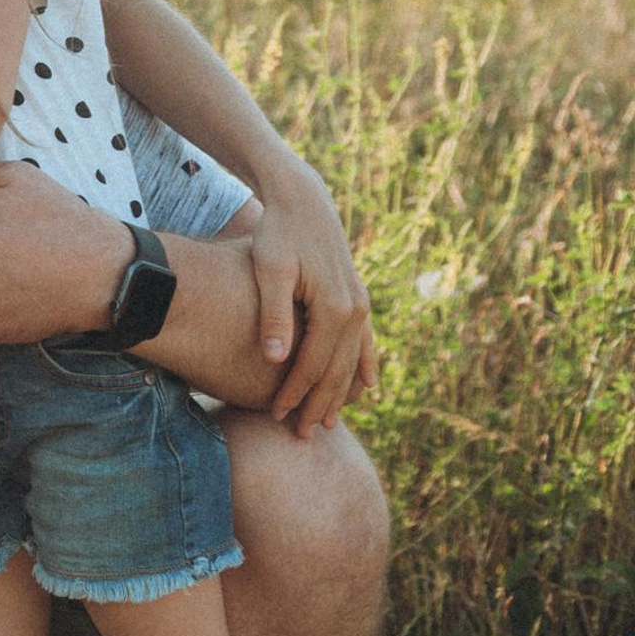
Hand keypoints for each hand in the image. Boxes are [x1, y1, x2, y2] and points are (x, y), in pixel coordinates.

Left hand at [250, 158, 376, 435]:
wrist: (302, 200)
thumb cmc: (277, 233)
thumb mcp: (270, 270)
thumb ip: (274, 314)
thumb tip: (275, 359)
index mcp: (333, 307)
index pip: (312, 366)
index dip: (294, 394)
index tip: (275, 416)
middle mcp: (354, 309)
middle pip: (336, 371)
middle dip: (318, 404)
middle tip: (299, 435)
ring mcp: (360, 303)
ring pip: (352, 361)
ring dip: (340, 393)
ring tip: (326, 421)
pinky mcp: (356, 297)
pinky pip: (365, 341)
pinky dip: (364, 366)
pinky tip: (367, 387)